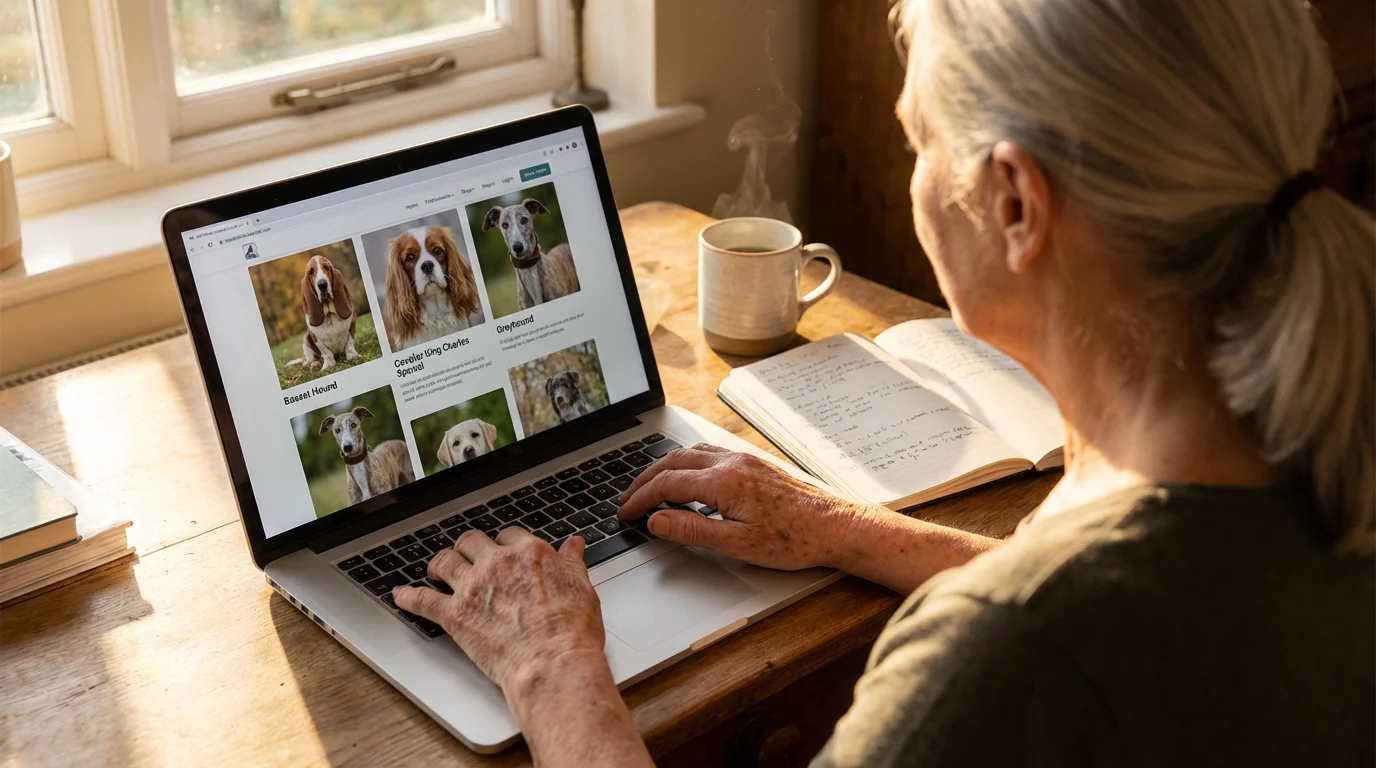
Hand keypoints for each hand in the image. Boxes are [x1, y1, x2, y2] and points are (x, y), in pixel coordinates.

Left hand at [393, 528, 603, 692]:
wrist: (551, 663)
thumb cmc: (570, 632)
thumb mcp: (582, 588)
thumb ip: (572, 563)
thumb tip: (573, 546)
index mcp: (529, 553)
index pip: (509, 536)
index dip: (504, 543)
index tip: (503, 550)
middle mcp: (497, 564)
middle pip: (472, 541)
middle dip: (468, 547)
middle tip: (467, 555)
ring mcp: (473, 588)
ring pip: (445, 562)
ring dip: (438, 563)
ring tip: (436, 568)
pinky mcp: (455, 616)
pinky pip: (423, 600)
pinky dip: (408, 596)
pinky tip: (400, 594)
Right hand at [617, 444, 876, 570]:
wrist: (837, 526)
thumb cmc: (794, 540)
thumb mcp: (736, 545)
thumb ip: (691, 530)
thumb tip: (656, 522)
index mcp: (723, 482)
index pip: (666, 485)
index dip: (640, 499)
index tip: (625, 513)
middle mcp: (731, 463)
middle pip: (673, 462)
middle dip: (645, 480)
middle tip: (628, 499)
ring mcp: (744, 459)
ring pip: (691, 453)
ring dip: (665, 467)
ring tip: (650, 487)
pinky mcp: (756, 463)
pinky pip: (710, 452)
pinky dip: (687, 462)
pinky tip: (688, 476)